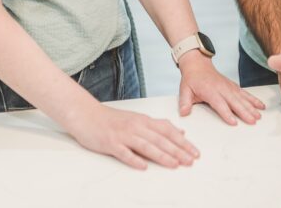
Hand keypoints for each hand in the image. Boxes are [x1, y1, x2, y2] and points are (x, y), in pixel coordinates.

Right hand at [66, 102, 199, 169]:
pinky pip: (124, 152)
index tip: (195, 152)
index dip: (183, 142)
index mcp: (144, 121)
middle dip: (178, 151)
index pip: (168, 131)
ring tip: (174, 164)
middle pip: (160, 139)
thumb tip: (180, 132)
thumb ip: (158, 126)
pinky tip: (143, 166)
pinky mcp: (110, 143)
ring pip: (146, 146)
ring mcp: (123, 135)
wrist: (86, 114)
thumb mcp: (138, 119)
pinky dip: (134, 159)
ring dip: (162, 155)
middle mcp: (136, 126)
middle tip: (190, 161)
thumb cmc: (113, 119)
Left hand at [177, 52, 264, 124]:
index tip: (233, 122)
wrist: (198, 64)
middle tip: (253, 121)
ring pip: (242, 98)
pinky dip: (253, 99)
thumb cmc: (191, 79)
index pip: (219, 104)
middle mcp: (222, 88)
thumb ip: (184, 102)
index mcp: (210, 91)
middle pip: (235, 102)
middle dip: (244, 112)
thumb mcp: (184, 90)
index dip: (226, 113)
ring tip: (259, 116)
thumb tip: (184, 113)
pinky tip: (261, 105)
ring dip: (251, 107)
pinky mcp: (233, 86)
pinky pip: (245, 93)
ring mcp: (229, 87)